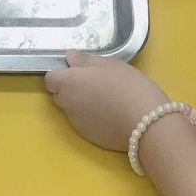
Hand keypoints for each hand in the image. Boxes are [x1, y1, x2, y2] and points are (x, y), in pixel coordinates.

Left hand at [44, 50, 169, 151]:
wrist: (145, 123)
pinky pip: (85, 123)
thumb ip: (85, 61)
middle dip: (71, 89)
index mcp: (68, 83)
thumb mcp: (109, 64)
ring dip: (82, 104)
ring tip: (107, 100)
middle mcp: (67, 104)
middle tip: (95, 84)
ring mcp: (76, 123)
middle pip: (60, 95)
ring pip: (72, 110)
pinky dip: (93, 118)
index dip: (62, 74)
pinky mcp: (88, 137)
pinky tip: (112, 115)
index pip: (50, 79)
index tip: (79, 72)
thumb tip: (69, 57)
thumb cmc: (127, 85)